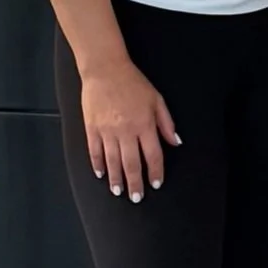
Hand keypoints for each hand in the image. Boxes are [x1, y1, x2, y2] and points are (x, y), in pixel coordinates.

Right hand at [81, 58, 179, 201]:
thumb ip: (166, 123)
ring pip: (112, 161)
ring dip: (116, 179)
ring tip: (118, 192)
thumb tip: (176, 142)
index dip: (155, 172)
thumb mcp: (157, 99)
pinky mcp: (91, 128)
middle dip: (135, 183)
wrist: (105, 69)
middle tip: (137, 198)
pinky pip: (95, 151)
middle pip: (131, 164)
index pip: (152, 155)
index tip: (156, 184)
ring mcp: (107, 131)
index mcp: (144, 125)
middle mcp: (126, 131)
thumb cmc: (133, 83)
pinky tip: (101, 174)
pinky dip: (98, 165)